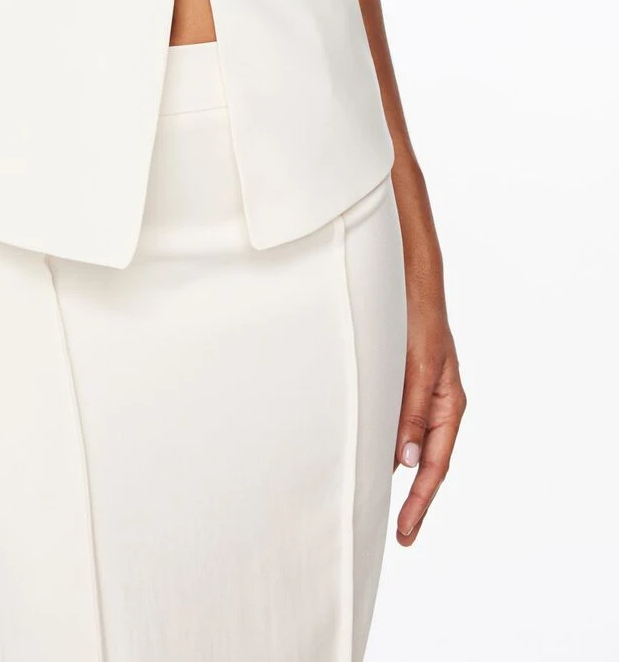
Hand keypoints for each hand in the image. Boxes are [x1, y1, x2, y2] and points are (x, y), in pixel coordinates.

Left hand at [394, 280, 467, 544]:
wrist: (408, 281)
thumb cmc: (419, 319)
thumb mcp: (418, 366)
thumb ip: (412, 410)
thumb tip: (407, 459)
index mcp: (448, 405)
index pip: (435, 466)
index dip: (420, 502)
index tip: (406, 531)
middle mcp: (434, 405)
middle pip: (425, 463)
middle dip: (413, 499)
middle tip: (399, 535)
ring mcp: (416, 396)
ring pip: (406, 444)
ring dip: (394, 472)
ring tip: (376, 503)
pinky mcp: (398, 384)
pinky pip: (392, 423)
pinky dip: (382, 444)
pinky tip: (366, 455)